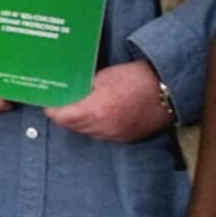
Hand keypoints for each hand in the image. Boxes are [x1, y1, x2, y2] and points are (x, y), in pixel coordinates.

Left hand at [46, 58, 173, 142]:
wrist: (167, 88)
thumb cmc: (134, 78)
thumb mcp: (102, 78)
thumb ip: (81, 90)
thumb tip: (66, 94)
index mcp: (95, 111)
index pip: (61, 118)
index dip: (52, 110)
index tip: (48, 102)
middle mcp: (104, 128)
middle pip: (72, 127)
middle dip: (64, 116)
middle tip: (60, 103)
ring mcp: (116, 136)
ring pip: (87, 132)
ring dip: (79, 122)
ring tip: (78, 107)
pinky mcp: (127, 139)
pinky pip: (103, 135)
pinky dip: (95, 126)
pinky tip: (97, 114)